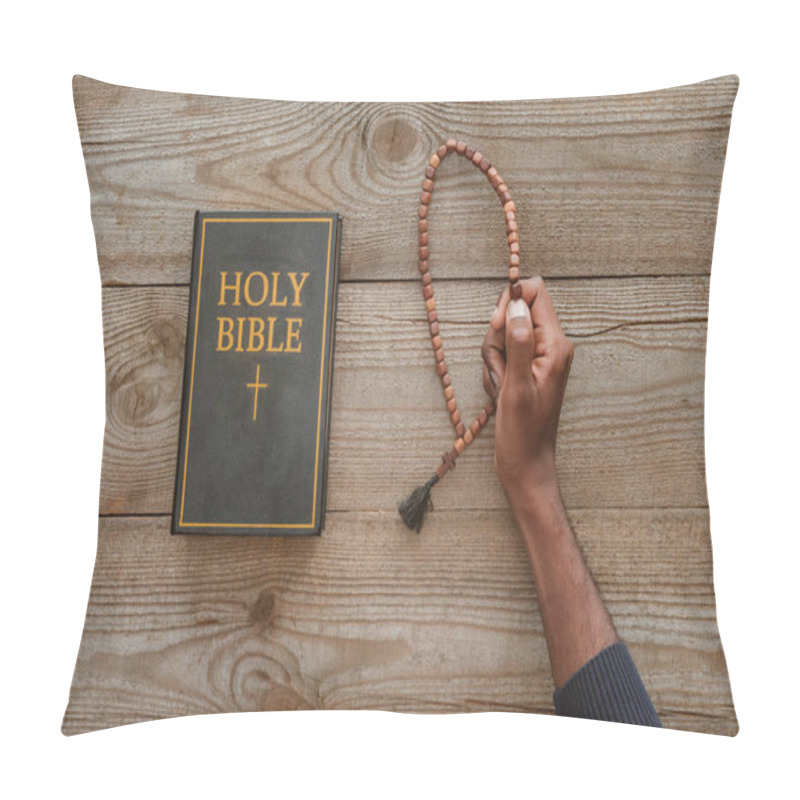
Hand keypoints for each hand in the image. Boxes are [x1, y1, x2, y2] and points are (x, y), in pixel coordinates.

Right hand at [481, 277, 572, 501]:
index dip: (509, 303)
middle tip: (501, 372)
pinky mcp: (524, 369)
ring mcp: (536, 357)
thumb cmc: (523, 432)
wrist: (525, 463)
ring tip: (501, 388)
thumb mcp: (517, 386)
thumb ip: (518, 342)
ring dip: (493, 360)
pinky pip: (500, 355)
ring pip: (502, 335)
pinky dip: (493, 372)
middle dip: (496, 339)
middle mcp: (550, 346)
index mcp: (556, 345)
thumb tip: (517, 303)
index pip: (535, 292)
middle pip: (513, 313)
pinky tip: (500, 393)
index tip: (497, 329)